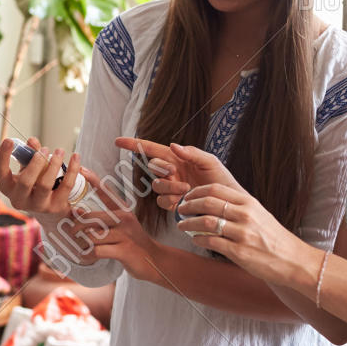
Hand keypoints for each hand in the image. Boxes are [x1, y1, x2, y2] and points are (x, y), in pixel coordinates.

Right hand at [0, 136, 84, 215]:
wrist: (50, 210)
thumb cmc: (35, 184)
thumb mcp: (28, 169)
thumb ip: (29, 154)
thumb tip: (32, 141)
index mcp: (8, 187)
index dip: (2, 155)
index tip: (9, 140)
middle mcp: (19, 199)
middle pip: (25, 181)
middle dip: (36, 163)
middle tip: (45, 149)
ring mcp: (38, 205)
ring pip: (45, 184)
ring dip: (53, 164)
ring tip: (59, 151)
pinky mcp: (55, 206)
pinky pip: (66, 186)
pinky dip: (72, 170)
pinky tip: (75, 157)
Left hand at [69, 171, 163, 283]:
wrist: (154, 260)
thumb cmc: (133, 243)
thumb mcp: (120, 227)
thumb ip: (100, 219)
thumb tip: (77, 210)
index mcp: (123, 211)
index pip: (106, 192)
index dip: (94, 180)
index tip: (82, 169)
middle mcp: (124, 219)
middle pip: (91, 217)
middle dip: (76, 227)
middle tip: (71, 234)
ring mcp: (125, 235)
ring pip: (92, 236)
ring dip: (83, 244)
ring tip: (83, 249)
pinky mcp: (123, 251)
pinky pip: (96, 251)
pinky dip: (88, 255)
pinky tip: (89, 257)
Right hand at [114, 138, 242, 213]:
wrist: (228, 204)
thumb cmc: (222, 180)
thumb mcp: (210, 162)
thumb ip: (192, 153)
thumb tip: (172, 145)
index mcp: (178, 158)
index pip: (152, 149)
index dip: (134, 145)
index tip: (118, 141)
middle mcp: (171, 172)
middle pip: (153, 167)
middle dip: (161, 168)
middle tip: (175, 171)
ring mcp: (171, 188)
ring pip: (156, 185)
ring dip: (169, 186)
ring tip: (186, 189)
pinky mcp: (173, 203)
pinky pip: (162, 201)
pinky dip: (170, 200)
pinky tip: (182, 201)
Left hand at [175, 182, 318, 291]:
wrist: (292, 260)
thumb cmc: (273, 239)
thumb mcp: (259, 215)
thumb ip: (238, 207)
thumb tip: (212, 203)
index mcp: (249, 203)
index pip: (216, 189)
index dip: (196, 192)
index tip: (187, 197)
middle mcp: (245, 215)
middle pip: (207, 202)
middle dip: (188, 205)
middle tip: (180, 209)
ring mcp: (242, 233)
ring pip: (206, 222)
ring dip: (189, 223)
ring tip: (182, 226)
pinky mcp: (239, 252)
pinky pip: (211, 242)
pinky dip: (198, 239)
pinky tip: (195, 239)